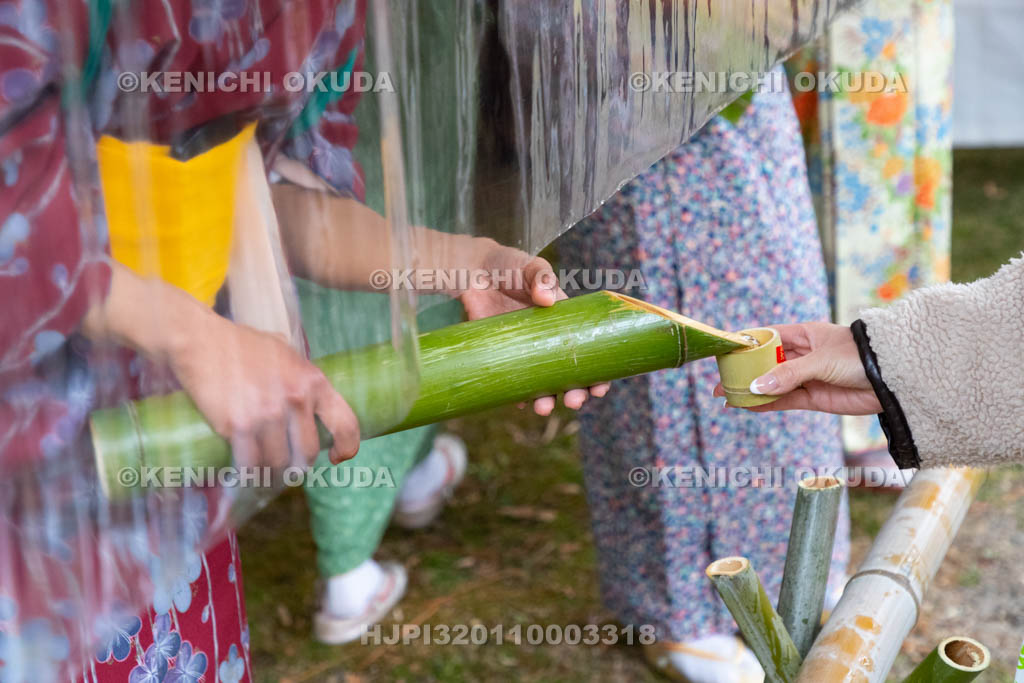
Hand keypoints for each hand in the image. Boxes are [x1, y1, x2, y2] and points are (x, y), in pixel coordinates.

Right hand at [82, 265, 360, 464]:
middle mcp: (294, 399)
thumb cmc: (242, 345)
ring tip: (264, 467)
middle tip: (288, 464)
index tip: (336, 457)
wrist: (199, 341)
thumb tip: (312, 399)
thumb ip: (301, 376)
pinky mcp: (237, 426)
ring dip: (272, 470)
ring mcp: (266, 414)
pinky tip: (247, 470)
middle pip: (308, 452)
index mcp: (312, 380)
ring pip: (278, 462)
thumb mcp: (285, 352)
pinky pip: (250, 463)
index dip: (346, 447)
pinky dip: (249, 471)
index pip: (345, 424)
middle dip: (299, 463)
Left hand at [457, 239, 609, 414]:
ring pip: (541, 383)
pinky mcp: (500, 354)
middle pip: (568, 375)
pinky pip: (511, 380)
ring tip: (543, 408)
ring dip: (546, 400)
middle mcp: (548, 341)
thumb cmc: (509, 266)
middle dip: (575, 393)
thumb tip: (545, 299)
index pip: (590, 351)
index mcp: (565, 322)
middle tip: (574, 402)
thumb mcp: (530, 266)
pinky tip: (518, 403)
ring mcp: (524, 350)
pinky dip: (516, 394)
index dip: (599, 373)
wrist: (472, 270)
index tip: (600, 388)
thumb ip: (540, 276)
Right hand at [712, 322, 881, 414]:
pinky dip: (765, 404)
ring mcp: (807, 377)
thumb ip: (788, 374)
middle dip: (743, 372)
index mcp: (803, 335)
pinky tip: (747, 406)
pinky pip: (784, 401)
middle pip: (765, 363)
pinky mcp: (814, 397)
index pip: (766, 337)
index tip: (724, 353)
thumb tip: (756, 385)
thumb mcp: (821, 361)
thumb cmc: (859, 356)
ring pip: (771, 384)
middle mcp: (802, 355)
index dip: (745, 344)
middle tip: (720, 382)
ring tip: (727, 397)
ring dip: (750, 391)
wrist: (894, 379)